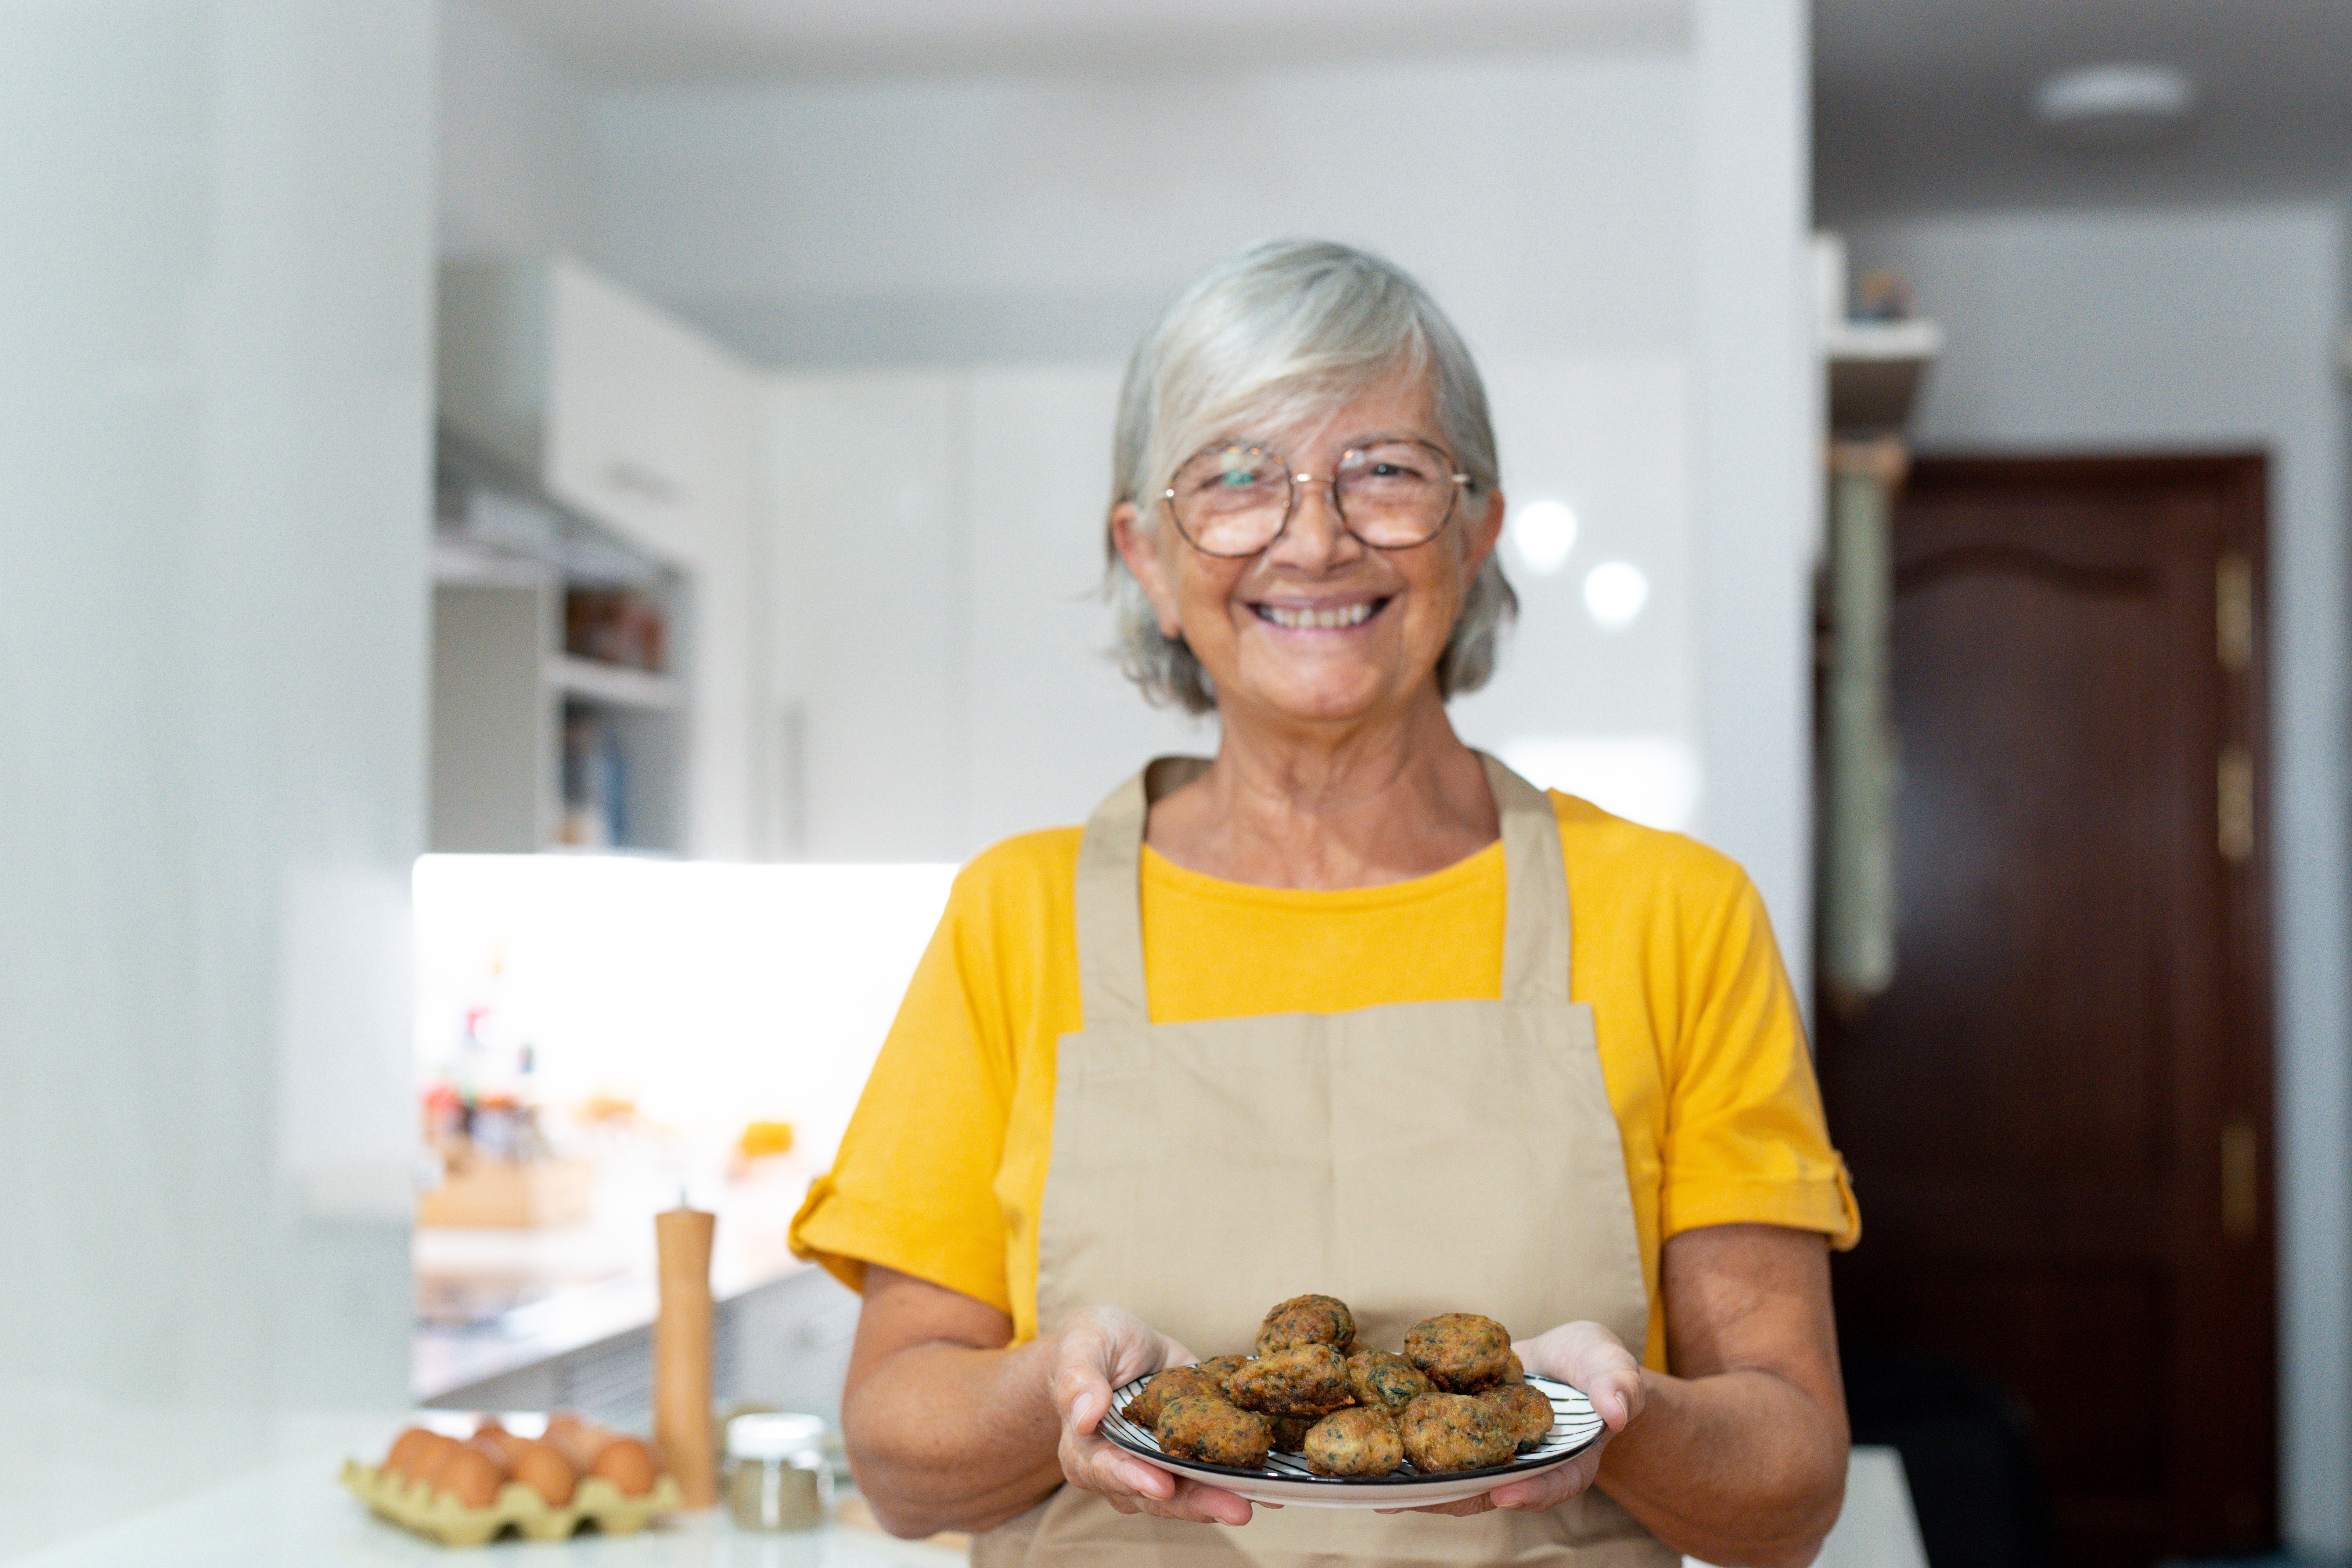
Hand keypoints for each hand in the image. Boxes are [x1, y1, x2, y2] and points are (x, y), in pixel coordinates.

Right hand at [1048, 1306, 1253, 1526]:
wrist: (1121, 1344)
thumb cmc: (1093, 1342)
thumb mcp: (1082, 1344)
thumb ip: (1079, 1377)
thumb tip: (1086, 1416)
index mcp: (1087, 1449)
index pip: (1107, 1470)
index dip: (1134, 1479)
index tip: (1162, 1484)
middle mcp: (1125, 1469)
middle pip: (1158, 1494)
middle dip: (1198, 1502)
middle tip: (1237, 1508)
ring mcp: (1162, 1466)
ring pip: (1191, 1491)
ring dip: (1226, 1496)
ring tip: (1263, 1498)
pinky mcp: (1192, 1453)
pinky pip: (1215, 1470)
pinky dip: (1243, 1477)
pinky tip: (1276, 1484)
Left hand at [1401, 1320, 1644, 1517]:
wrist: (1567, 1360)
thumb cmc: (1595, 1366)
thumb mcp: (1612, 1367)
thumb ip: (1617, 1385)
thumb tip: (1617, 1409)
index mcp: (1567, 1461)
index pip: (1555, 1482)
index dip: (1533, 1491)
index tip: (1506, 1492)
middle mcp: (1525, 1465)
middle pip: (1492, 1490)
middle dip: (1450, 1497)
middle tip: (1411, 1501)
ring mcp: (1494, 1451)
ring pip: (1459, 1475)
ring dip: (1420, 1484)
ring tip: (1379, 1491)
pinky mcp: (1467, 1431)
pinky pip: (1439, 1445)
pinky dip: (1411, 1449)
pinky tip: (1377, 1449)